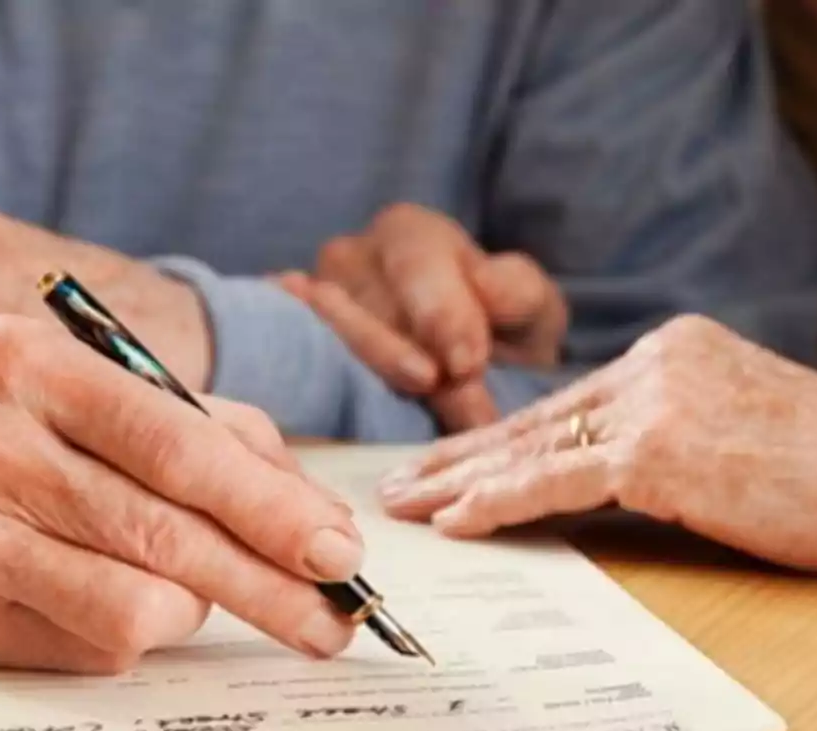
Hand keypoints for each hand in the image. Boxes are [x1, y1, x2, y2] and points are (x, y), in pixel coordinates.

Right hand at [0, 316, 361, 672]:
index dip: (269, 507)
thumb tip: (310, 511)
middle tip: (332, 621)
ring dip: (196, 609)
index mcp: (33, 365)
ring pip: (128, 607)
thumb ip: (211, 429)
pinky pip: (80, 650)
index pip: (176, 447)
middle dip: (269, 587)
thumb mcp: (96, 384)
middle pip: (163, 536)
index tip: (338, 552)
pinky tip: (131, 605)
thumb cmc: (7, 414)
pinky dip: (132, 636)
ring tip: (206, 593)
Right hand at [277, 203, 566, 431]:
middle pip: (367, 306)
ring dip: (371, 378)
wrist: (462, 375)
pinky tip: (334, 396)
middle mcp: (346, 259)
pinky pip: (290, 358)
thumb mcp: (532, 310)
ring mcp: (306, 304)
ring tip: (417, 411)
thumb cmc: (497, 335)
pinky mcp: (284, 346)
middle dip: (408, 358)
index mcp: (406, 234)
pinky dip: (312, 378)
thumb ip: (518, 293)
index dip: (441, 313)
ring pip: (328, 338)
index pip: (416, 265)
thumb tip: (486, 288)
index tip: (466, 363)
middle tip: (457, 406)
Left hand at [377, 315, 816, 574]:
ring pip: (532, 446)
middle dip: (458, 455)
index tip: (452, 460)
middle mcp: (654, 362)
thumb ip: (666, 430)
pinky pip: (557, 479)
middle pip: (534, 419)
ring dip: (458, 479)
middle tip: (399, 479)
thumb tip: (608, 465)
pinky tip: (455, 519)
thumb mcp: (738, 428)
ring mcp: (655, 402)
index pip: (565, 404)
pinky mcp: (659, 450)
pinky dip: (501, 501)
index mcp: (671, 351)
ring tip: (404, 503)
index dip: (500, 437)